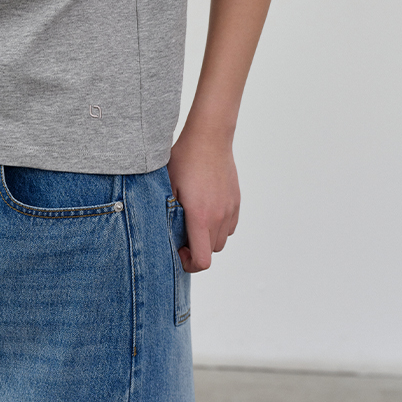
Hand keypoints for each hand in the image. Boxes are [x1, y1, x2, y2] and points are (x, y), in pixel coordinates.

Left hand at [165, 126, 240, 272]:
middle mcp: (219, 217)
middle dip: (197, 248)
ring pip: (222, 239)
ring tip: (194, 219)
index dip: (189, 264)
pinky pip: (230, 225)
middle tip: (182, 232)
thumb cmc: (184, 159)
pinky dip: (219, 226)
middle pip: (212, 251)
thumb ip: (168, 215)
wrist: (209, 137)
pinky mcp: (236, 201)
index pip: (202, 261)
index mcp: (200, 217)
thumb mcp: (168, 186)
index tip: (179, 250)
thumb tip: (165, 234)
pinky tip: (206, 209)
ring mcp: (230, 209)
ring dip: (208, 237)